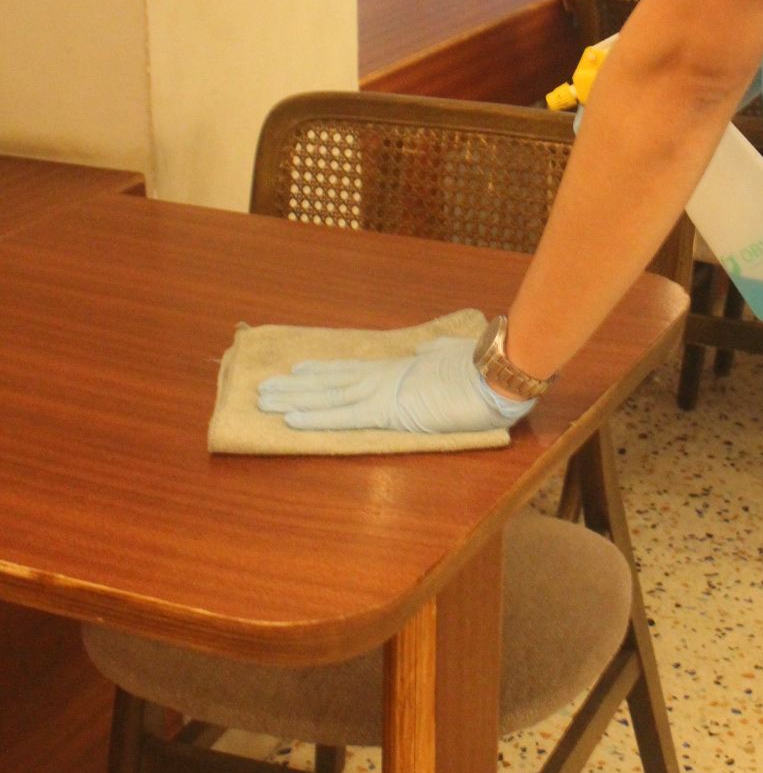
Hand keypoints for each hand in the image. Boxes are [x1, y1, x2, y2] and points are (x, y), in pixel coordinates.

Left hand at [256, 333, 532, 433]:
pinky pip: (342, 417)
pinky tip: (290, 419)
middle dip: (294, 387)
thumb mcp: (450, 358)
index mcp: (397, 370)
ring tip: (264, 400)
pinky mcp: (384, 412)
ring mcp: (380, 393)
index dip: (320, 373)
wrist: (490, 377)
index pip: (350, 371)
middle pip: (328, 382)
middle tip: (262, 388)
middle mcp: (381, 378)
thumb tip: (427, 353)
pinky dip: (315, 418)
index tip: (296, 372)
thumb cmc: (478, 369)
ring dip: (293, 399)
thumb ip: (433, 356)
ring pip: (326, 396)